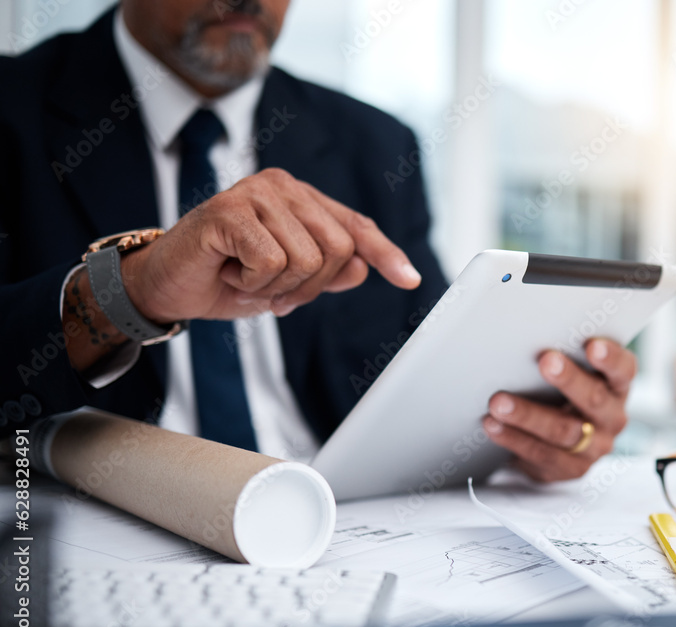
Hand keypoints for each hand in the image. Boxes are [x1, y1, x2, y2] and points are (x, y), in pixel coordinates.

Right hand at [121, 168, 420, 322]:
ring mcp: (255, 193)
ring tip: (246, 279)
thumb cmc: (227, 278)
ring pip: (307, 260)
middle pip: (338, 250)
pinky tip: (229, 272)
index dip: (385, 254)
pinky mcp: (229, 211)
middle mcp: (282, 186)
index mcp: (301, 199)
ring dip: (277, 287)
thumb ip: (326, 273)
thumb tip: (362, 270)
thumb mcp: (287, 283)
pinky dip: (252, 283)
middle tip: (272, 292)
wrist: (166, 287)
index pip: (355, 227)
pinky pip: (271, 263)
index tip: (410, 278)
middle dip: (309, 287)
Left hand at [482, 339, 635, 481]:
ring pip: (563, 431)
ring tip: (499, 402)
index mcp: (617, 386)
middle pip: (594, 399)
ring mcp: (595, 447)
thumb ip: (563, 357)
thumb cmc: (563, 393)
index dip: (611, 359)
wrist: (559, 440)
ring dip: (528, 415)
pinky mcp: (570, 468)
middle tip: (545, 360)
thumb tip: (528, 335)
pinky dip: (514, 438)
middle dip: (568, 380)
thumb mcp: (573, 374)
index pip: (623, 370)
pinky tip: (492, 425)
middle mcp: (613, 418)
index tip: (593, 345)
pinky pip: (541, 454)